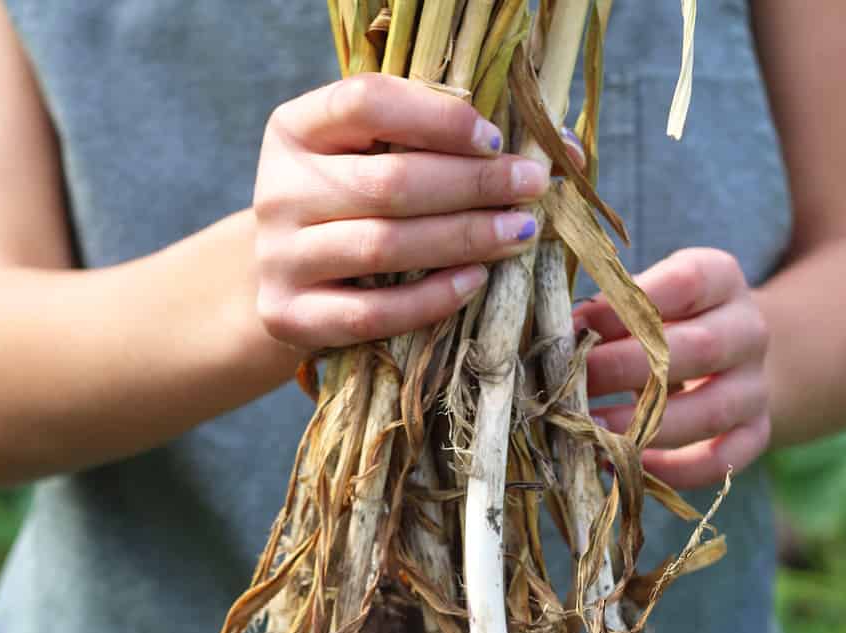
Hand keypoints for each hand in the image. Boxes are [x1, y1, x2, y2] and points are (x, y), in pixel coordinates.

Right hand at [253, 73, 558, 349]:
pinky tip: (475, 283)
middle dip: (473, 184)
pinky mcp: (290, 315)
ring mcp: (280, 257)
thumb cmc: (350, 211)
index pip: (365, 103)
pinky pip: (372, 312)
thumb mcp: (374, 161)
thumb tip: (565, 150)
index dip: (438, 119)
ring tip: (518, 234)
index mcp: (295, 129)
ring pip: (385, 246)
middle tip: (531, 188)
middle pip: (388, 182)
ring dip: (463, 239)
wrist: (283, 282)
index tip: (496, 138)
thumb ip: (445, 145)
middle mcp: (280, 189)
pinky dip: (430, 299)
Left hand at [573, 248, 770, 489]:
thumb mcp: (648, 298)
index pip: (686, 283)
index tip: (577, 325)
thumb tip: (561, 335)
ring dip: (644, 426)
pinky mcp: (756, 433)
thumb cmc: (668, 321)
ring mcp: (756, 386)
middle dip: (626, 369)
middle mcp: (749, 331)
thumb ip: (613, 310)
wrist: (733, 356)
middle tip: (574, 384)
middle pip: (700, 349)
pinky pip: (720, 461)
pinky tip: (624, 466)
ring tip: (591, 430)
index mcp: (723, 280)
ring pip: (710, 412)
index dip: (628, 306)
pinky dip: (671, 470)